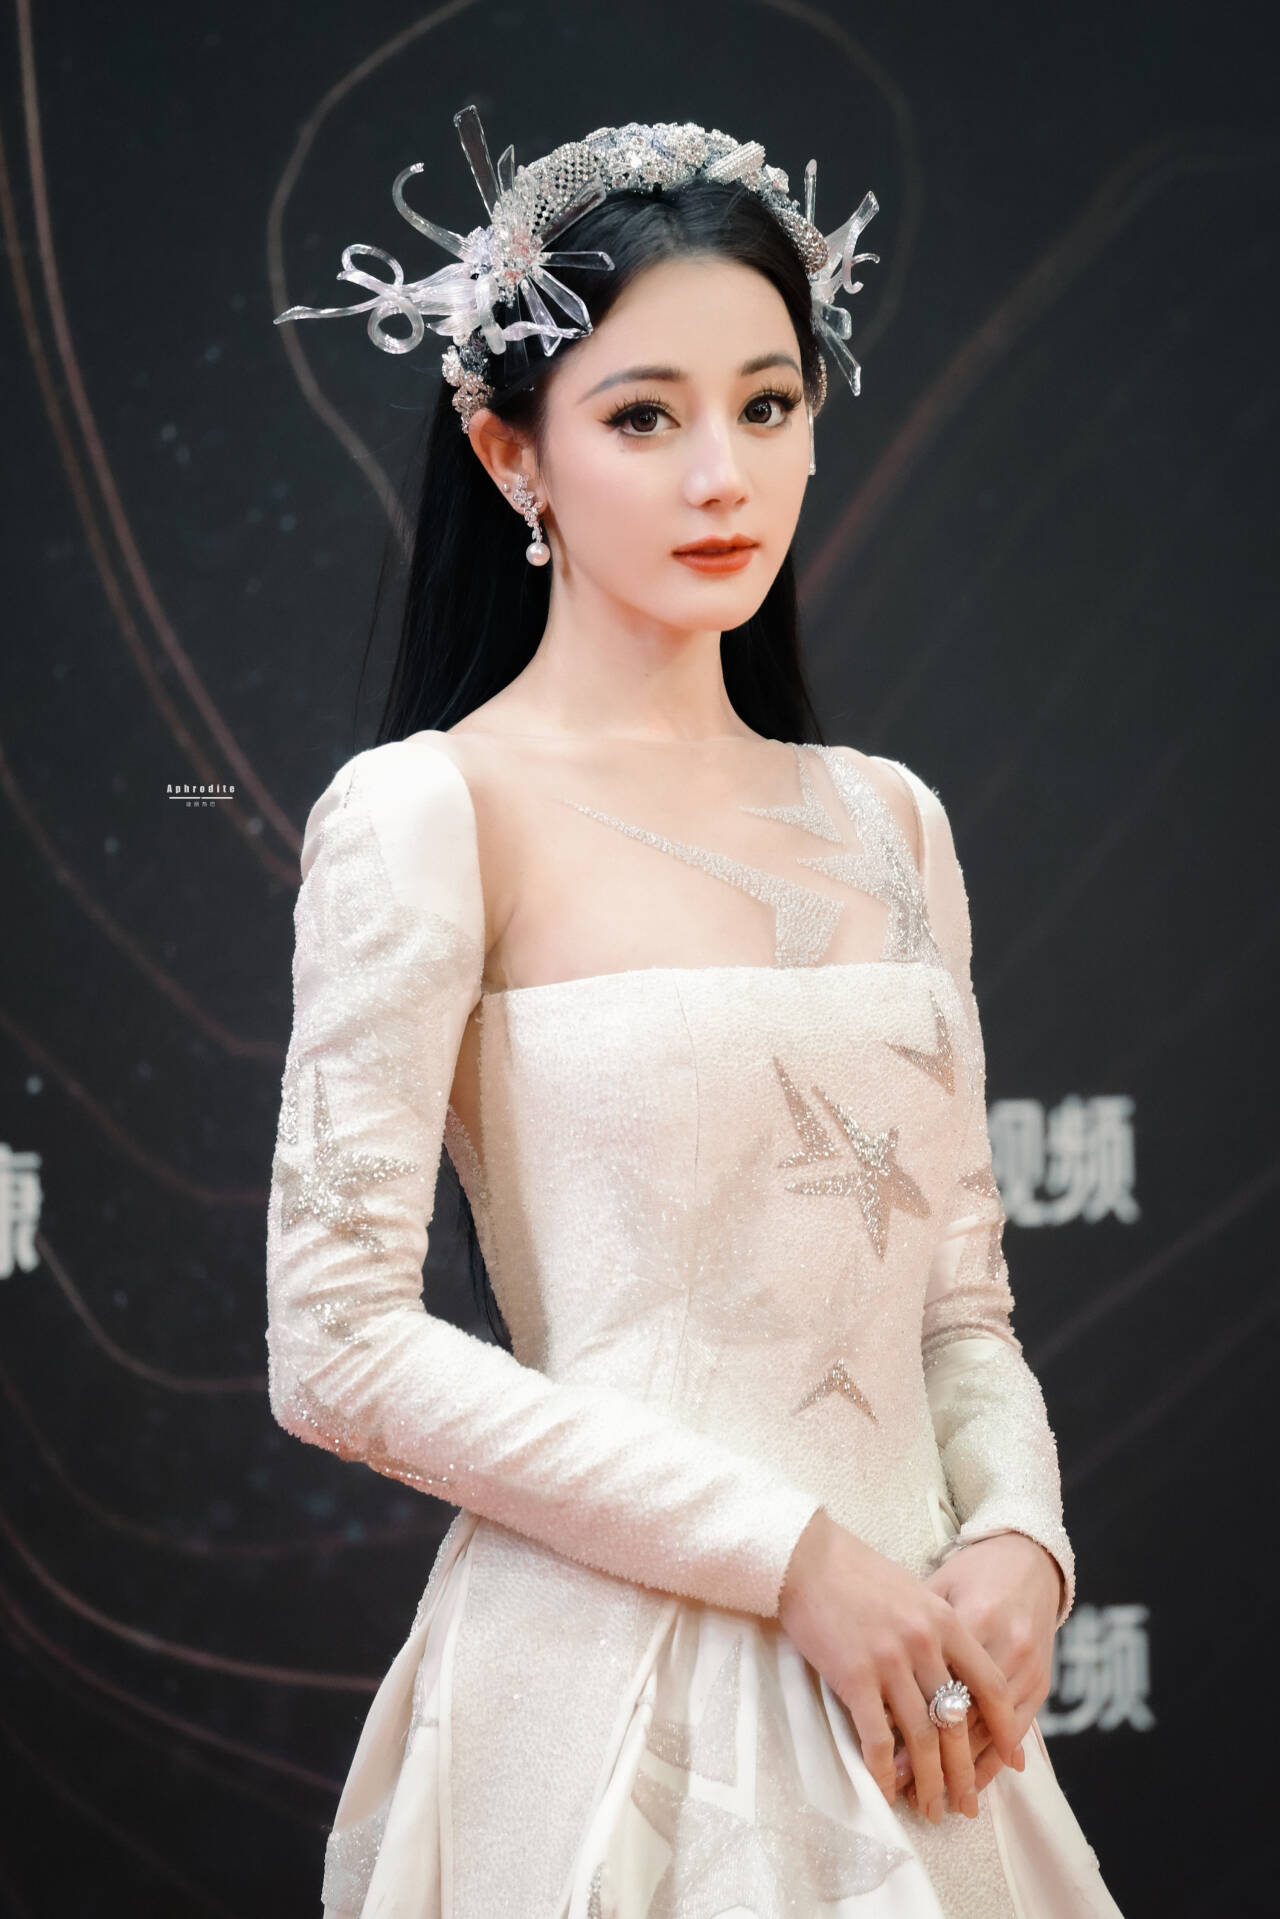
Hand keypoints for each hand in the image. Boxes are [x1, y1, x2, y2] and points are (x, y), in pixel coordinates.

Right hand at [778, 1509, 1024, 1824]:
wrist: (805, 1558)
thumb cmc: (857, 1573)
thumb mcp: (913, 1592)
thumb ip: (937, 1632)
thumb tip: (953, 1677)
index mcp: (945, 1621)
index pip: (991, 1685)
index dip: (1004, 1727)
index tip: (1011, 1759)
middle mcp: (924, 1644)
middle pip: (957, 1722)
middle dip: (964, 1772)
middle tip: (966, 1805)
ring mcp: (889, 1662)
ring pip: (922, 1738)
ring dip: (929, 1782)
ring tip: (932, 1809)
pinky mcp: (854, 1677)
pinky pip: (877, 1738)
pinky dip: (884, 1771)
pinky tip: (887, 1791)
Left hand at [898, 1532, 1060, 1805]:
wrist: (1024, 1557)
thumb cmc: (969, 1572)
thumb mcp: (936, 1588)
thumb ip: (911, 1630)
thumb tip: (870, 1676)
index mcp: (967, 1617)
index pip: (934, 1684)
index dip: (908, 1722)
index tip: (882, 1755)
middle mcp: (1002, 1642)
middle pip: (963, 1712)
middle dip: (933, 1757)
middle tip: (903, 1788)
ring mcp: (1026, 1661)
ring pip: (989, 1727)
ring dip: (962, 1766)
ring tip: (934, 1796)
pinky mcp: (1041, 1676)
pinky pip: (1017, 1726)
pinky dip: (994, 1756)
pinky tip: (974, 1779)